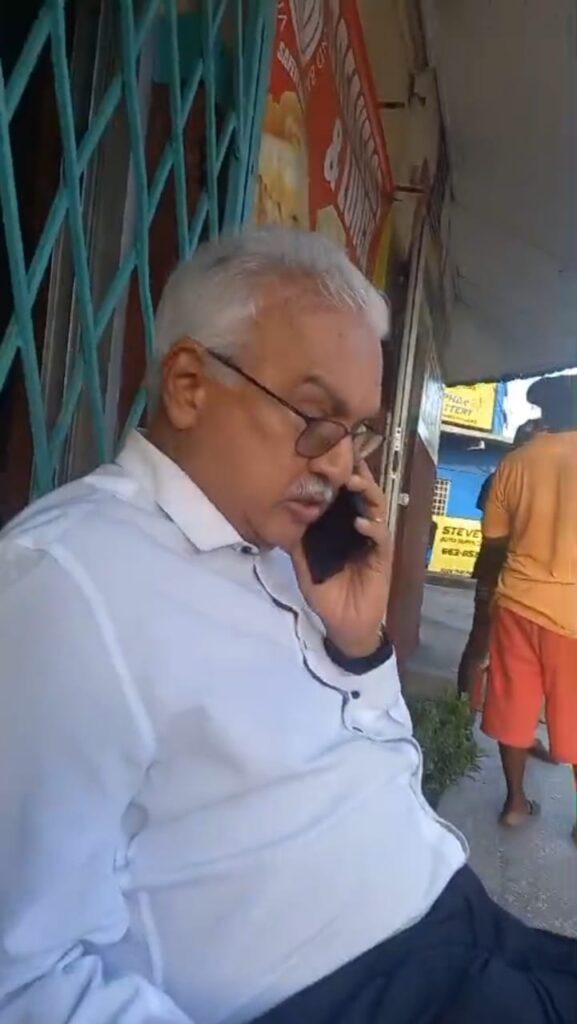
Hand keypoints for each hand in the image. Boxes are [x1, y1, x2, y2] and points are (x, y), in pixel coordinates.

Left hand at [291, 462, 392, 657]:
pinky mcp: (382, 558)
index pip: (344, 495)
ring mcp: (372, 542)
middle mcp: (359, 528)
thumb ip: (299, 538)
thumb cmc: (326, 590)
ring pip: (375, 510)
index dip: (340, 475)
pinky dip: (372, 528)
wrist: (343, 623)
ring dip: (367, 494)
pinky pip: (381, 538)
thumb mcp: (304, 561)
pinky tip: (361, 522)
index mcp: (342, 525)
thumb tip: (284, 513)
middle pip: (363, 495)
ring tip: (354, 483)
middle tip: (346, 460)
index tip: (332, 453)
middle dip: (357, 476)